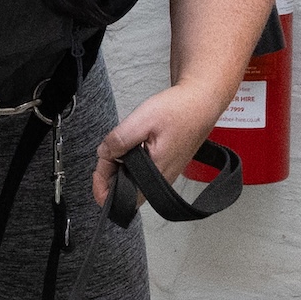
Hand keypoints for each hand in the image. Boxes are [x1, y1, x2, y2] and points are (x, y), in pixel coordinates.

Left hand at [92, 81, 221, 208]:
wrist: (201, 102)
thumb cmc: (179, 110)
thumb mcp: (142, 120)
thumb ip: (119, 140)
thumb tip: (103, 154)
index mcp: (156, 173)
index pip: (123, 197)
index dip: (104, 184)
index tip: (99, 165)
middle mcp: (161, 180)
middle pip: (125, 189)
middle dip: (109, 173)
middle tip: (108, 149)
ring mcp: (164, 174)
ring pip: (132, 181)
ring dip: (119, 166)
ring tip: (119, 145)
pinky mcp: (165, 166)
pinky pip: (141, 172)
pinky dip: (130, 161)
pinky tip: (131, 146)